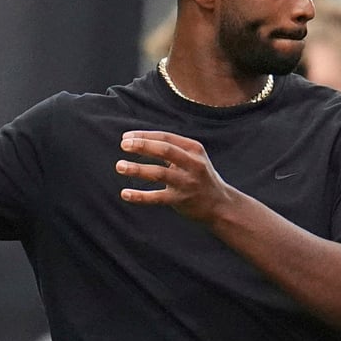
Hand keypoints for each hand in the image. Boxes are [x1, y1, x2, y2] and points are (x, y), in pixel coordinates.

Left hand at [116, 130, 232, 221]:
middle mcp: (192, 164)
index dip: (144, 136)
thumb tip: (138, 140)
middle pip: (164, 150)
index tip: (126, 137)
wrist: (220, 204)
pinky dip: (140, 196)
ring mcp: (187, 183)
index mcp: (194, 149)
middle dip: (142, 146)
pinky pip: (157, 197)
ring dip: (137, 169)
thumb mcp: (193, 158)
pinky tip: (125, 193)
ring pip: (159, 173)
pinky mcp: (181, 200)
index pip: (166, 137)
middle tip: (123, 145)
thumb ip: (172, 149)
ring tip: (119, 166)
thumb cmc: (200, 177)